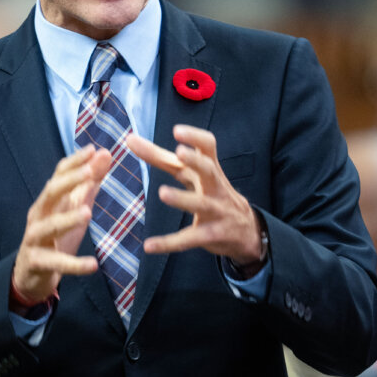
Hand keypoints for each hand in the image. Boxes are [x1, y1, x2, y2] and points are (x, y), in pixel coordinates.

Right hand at [11, 145, 111, 302]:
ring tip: (88, 213)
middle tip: (90, 173)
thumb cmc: (55, 236)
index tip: (93, 149)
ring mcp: (35, 238)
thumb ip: (89, 184)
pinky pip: (56, 263)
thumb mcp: (73, 208)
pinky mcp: (37, 262)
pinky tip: (92, 265)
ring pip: (49, 226)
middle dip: (69, 182)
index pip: (58, 175)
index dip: (74, 162)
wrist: (30, 274)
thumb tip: (105, 154)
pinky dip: (74, 264)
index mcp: (49, 200)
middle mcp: (39, 214)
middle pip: (50, 193)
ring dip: (68, 219)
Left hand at [126, 125, 263, 266]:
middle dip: (195, 161)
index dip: (195, 138)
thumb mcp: (191, 174)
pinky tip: (150, 246)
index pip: (207, 146)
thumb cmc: (211, 192)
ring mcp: (215, 210)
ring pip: (199, 204)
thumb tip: (130, 139)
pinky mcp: (210, 234)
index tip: (177, 130)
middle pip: (208, 169)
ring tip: (163, 193)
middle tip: (180, 152)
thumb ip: (161, 157)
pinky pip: (188, 239)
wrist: (246, 230)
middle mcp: (214, 186)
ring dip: (182, 198)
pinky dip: (169, 243)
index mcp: (210, 168)